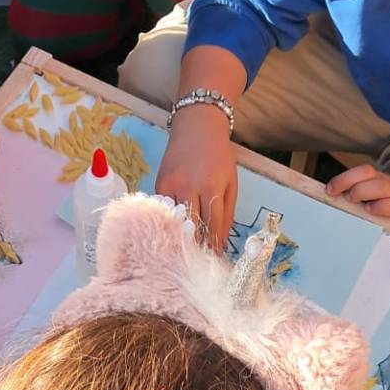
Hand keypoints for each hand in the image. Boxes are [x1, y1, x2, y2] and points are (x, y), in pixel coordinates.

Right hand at [156, 109, 236, 249]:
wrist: (196, 127)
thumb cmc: (219, 155)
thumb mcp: (231, 182)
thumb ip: (227, 213)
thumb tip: (222, 241)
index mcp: (211, 187)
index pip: (212, 227)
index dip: (213, 246)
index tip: (214, 260)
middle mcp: (189, 187)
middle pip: (192, 228)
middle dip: (197, 246)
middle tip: (200, 261)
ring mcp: (171, 187)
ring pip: (175, 222)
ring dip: (182, 238)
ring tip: (187, 251)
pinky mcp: (159, 186)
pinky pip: (165, 211)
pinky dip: (171, 222)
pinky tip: (175, 231)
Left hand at [327, 165, 389, 229]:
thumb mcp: (373, 196)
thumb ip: (355, 196)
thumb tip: (331, 200)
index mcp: (376, 179)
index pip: (359, 171)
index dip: (342, 178)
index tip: (329, 190)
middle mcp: (385, 183)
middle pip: (367, 173)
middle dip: (349, 182)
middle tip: (344, 197)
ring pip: (379, 186)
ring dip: (364, 192)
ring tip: (356, 203)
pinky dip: (381, 207)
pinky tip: (372, 212)